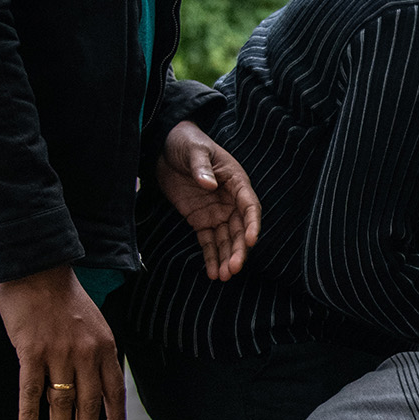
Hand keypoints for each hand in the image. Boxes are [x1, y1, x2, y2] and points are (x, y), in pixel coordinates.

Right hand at [0, 266, 124, 419]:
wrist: (37, 269)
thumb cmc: (63, 298)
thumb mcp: (93, 323)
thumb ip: (95, 352)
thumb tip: (92, 383)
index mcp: (104, 346)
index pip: (113, 390)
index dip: (113, 416)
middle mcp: (85, 353)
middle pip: (88, 402)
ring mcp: (58, 352)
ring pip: (61, 400)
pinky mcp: (30, 350)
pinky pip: (30, 389)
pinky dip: (29, 412)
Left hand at [157, 121, 259, 280]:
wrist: (166, 147)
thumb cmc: (187, 142)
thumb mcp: (194, 150)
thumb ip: (202, 166)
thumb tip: (209, 184)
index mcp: (236, 182)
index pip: (250, 206)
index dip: (252, 224)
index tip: (250, 241)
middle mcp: (230, 201)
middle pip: (239, 229)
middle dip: (238, 250)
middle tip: (233, 267)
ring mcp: (217, 212)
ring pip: (226, 240)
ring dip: (226, 258)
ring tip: (223, 276)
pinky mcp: (201, 220)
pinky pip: (209, 241)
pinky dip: (211, 257)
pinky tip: (212, 273)